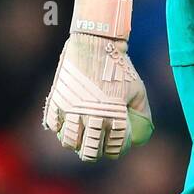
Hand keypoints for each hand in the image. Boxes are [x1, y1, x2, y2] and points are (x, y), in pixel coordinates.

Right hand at [42, 0, 153, 159]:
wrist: (96, 41)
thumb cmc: (120, 66)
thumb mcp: (137, 88)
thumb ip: (141, 113)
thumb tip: (141, 135)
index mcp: (113, 115)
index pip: (113, 147)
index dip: (116, 150)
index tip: (116, 145)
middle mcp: (91, 116)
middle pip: (89, 152)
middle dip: (95, 152)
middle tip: (97, 146)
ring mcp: (71, 109)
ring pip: (68, 142)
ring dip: (76, 142)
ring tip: (82, 136)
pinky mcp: (56, 100)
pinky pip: (53, 125)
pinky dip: (59, 127)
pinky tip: (68, 121)